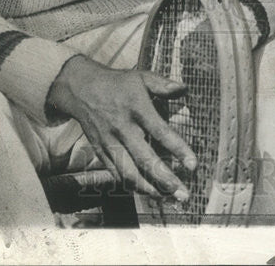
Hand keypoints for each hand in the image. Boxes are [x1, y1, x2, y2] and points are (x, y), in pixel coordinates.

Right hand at [47, 55, 196, 199]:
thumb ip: (162, 85)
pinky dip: (131, 185)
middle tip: (184, 194)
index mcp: (137, 108)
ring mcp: (109, 142)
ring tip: (167, 197)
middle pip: (145, 159)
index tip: (193, 165)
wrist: (81, 89)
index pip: (160, 132)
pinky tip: (147, 191)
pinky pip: (116, 173)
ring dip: (149, 188)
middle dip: (166, 179)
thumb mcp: (141, 77)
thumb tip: (184, 89)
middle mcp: (123, 128)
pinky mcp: (100, 151)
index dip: (178, 149)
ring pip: (129, 172)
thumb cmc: (118, 84)